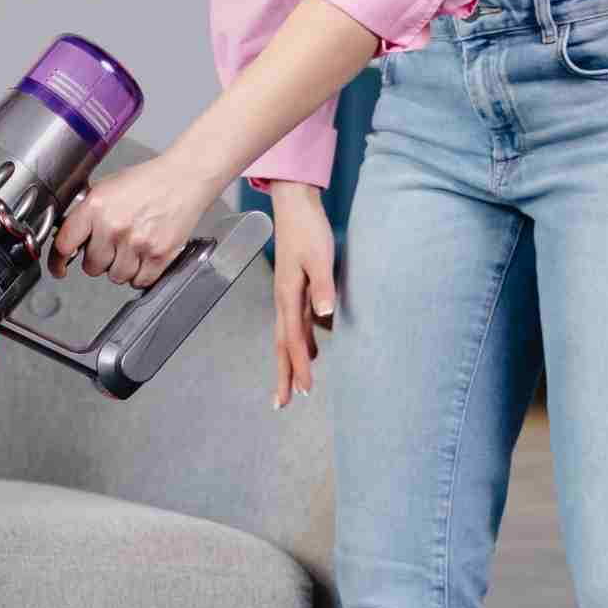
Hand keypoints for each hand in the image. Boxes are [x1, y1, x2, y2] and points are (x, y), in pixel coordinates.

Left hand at [48, 152, 227, 289]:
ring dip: (121, 268)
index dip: (58, 261)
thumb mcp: (107, 187)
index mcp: (96, 207)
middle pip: (92, 267)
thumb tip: (68, 236)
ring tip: (132, 247)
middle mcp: (113, 227)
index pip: (64, 245)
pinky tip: (144, 256)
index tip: (60, 268)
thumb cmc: (147, 181)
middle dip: (100, 260)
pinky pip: (140, 281)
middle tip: (113, 245)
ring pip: (116, 277)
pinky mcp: (159, 255)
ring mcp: (137, 243)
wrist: (184, 178)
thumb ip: (86, 212)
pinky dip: (141, 274)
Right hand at [268, 182, 334, 409]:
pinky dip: (301, 342)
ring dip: (290, 362)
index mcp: (289, 296)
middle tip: (283, 403)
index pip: (293, 340)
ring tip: (295, 386)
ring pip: (287, 337)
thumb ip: (323, 287)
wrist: (295, 204)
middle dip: (283, 375)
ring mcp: (288, 296)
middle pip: (282, 346)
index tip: (306, 389)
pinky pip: (296, 324)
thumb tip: (325, 316)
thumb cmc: (308, 229)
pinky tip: (312, 349)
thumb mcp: (320, 257)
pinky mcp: (295, 289)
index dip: (299, 367)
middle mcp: (285, 301)